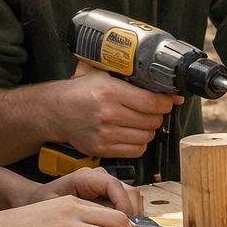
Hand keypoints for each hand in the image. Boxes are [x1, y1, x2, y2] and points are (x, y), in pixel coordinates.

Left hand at [25, 166, 144, 216]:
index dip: (123, 205)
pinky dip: (131, 218)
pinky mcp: (109, 195)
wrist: (37, 198)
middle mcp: (99, 178)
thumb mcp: (51, 208)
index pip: (113, 186)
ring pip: (132, 197)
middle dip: (134, 216)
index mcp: (85, 177)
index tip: (124, 224)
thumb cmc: (41, 202)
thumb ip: (70, 217)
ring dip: (135, 218)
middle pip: (128, 191)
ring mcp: (106, 186)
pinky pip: (128, 203)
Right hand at [50, 66, 181, 157]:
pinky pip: (136, 150)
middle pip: (152, 121)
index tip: (166, 101)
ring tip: (140, 121)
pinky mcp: (102, 149)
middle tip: (151, 110)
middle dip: (157, 115)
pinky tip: (131, 133)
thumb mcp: (105, 75)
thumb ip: (135, 81)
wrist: (56, 111)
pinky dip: (139, 143)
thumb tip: (171, 94)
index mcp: (111, 91)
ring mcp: (105, 134)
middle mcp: (109, 114)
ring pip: (147, 137)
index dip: (166, 103)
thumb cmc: (81, 91)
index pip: (153, 103)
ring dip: (148, 129)